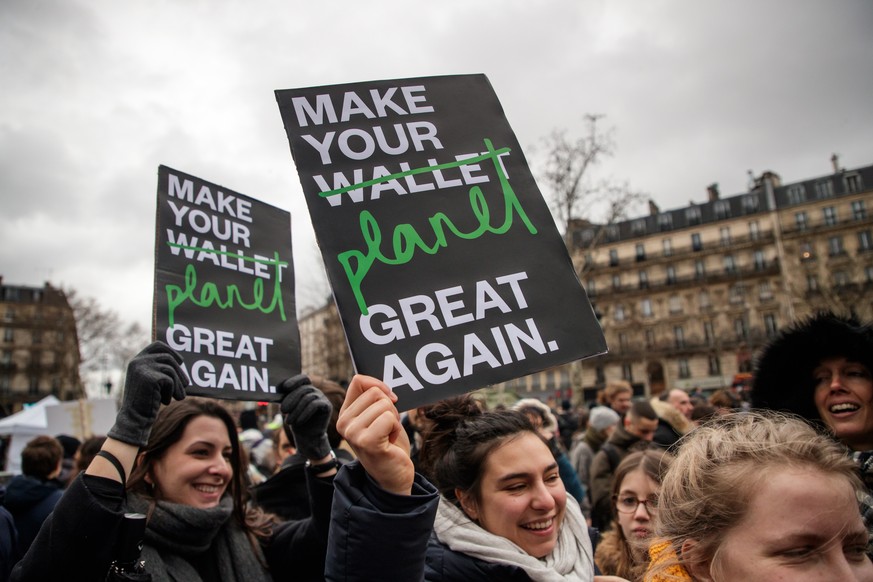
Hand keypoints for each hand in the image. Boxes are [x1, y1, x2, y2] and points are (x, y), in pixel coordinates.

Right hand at [107, 341, 187, 446]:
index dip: (171, 351)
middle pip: (168, 358)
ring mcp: (142, 368)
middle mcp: (138, 361)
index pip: (157, 345)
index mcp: (136, 360)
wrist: (134, 417)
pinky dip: (172, 391)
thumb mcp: (151, 381)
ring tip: (179, 396)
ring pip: (171, 369)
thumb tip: (181, 361)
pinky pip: (170, 380)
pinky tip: (165, 401)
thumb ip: (159, 369)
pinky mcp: (150, 378)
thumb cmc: (146, 400)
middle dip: (179, 372)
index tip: (181, 361)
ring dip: (178, 384)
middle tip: (186, 384)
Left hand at [279, 374, 331, 460]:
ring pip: (308, 398)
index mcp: (305, 389)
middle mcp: (315, 391)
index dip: (295, 380)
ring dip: (296, 410)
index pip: (303, 378)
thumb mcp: (288, 409)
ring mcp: (322, 397)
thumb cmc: (295, 421)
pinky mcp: (327, 406)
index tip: (285, 387)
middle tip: (283, 411)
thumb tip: (275, 391)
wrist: (307, 437)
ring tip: (289, 421)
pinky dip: (305, 413)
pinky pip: (315, 405)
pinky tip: (298, 422)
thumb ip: (285, 398)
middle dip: (291, 399)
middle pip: (303, 389)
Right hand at [337, 375, 412, 494]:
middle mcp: (344, 423)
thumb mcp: (377, 417)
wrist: (393, 476)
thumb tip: (381, 386)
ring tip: (387, 435)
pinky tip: (390, 442)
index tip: (389, 398)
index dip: (379, 385)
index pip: (358, 381)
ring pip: (384, 405)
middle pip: (375, 392)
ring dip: (393, 420)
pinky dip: (396, 428)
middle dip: (389, 407)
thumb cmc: (388, 444)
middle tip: (387, 427)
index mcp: (345, 414)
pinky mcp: (366, 441)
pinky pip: (389, 418)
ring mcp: (353, 432)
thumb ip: (373, 400)